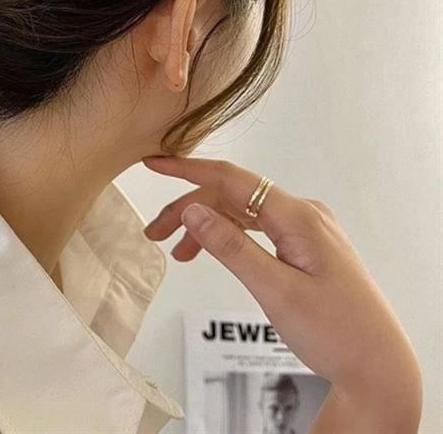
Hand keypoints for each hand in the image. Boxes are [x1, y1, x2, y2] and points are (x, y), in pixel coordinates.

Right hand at [141, 154, 422, 421]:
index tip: (154, 163)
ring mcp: (305, 229)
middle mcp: (302, 213)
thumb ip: (231, 246)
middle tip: (154, 234)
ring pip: (242, 212)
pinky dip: (229, 237)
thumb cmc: (335, 333)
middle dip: (189, 210)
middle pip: (232, 196)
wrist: (378, 369)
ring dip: (206, 226)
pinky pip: (258, 228)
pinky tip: (209, 252)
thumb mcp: (274, 290)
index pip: (231, 178)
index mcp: (297, 216)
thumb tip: (192, 210)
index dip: (187, 169)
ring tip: (178, 253)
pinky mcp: (305, 246)